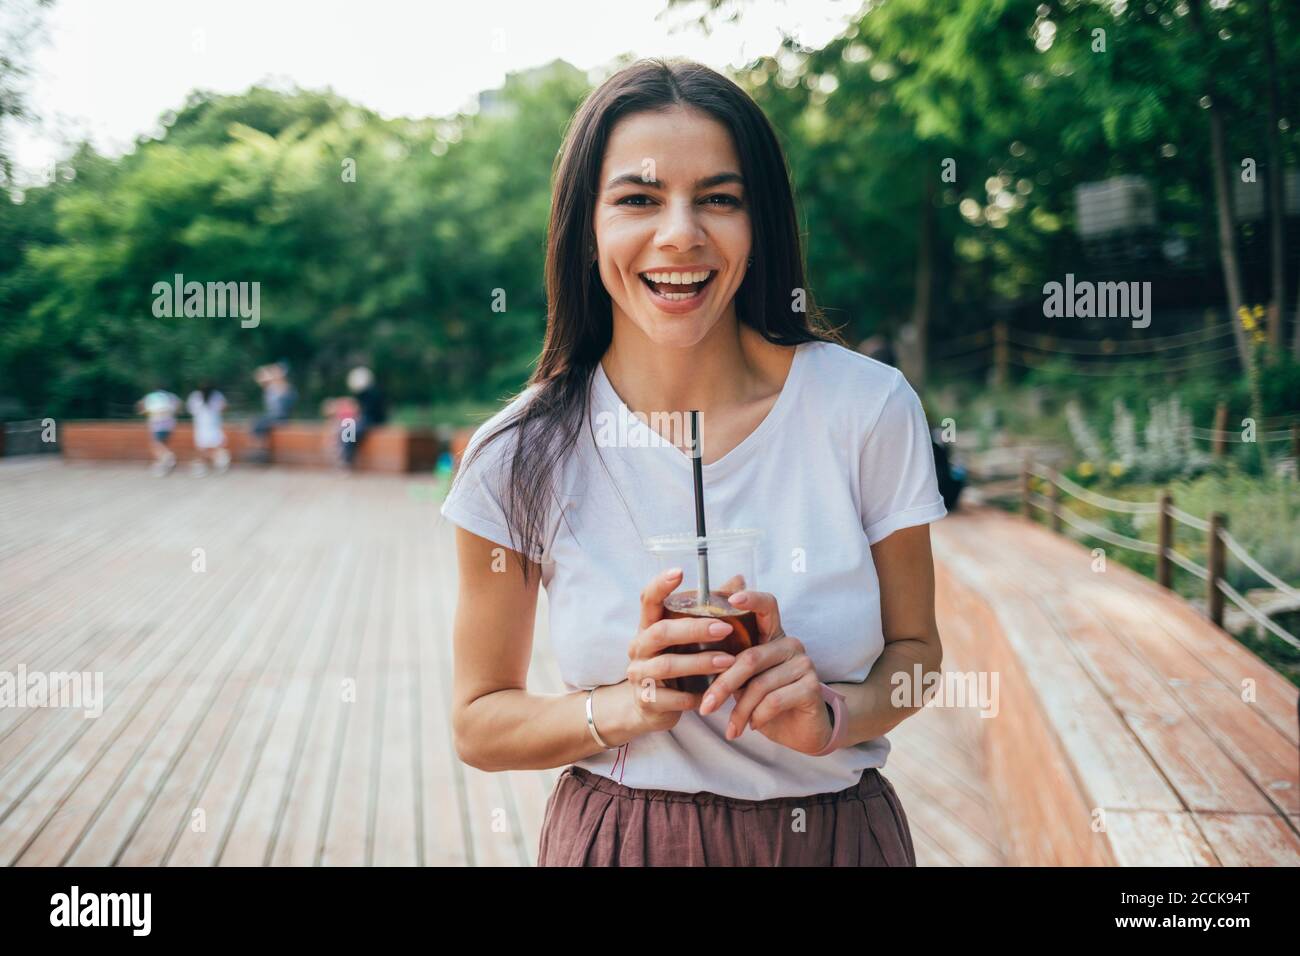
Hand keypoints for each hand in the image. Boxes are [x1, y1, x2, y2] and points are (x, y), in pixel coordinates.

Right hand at [621, 568, 736, 735]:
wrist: (649, 707)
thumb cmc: (675, 662)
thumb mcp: (687, 638)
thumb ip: (710, 610)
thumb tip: (739, 579)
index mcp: (648, 626)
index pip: (648, 599)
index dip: (660, 585)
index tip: (679, 571)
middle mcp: (639, 647)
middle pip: (661, 632)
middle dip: (694, 629)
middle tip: (725, 628)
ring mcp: (639, 674)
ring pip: (667, 665)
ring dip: (700, 663)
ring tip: (728, 661)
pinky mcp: (647, 700)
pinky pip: (671, 698)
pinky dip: (693, 695)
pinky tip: (712, 694)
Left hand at [698, 590, 833, 754]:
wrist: (800, 731)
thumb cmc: (765, 701)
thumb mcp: (744, 680)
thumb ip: (728, 663)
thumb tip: (695, 657)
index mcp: (772, 635)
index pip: (766, 606)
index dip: (751, 599)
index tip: (732, 598)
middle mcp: (790, 643)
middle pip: (750, 657)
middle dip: (723, 685)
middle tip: (706, 707)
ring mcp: (804, 663)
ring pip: (760, 684)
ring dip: (740, 710)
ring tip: (731, 726)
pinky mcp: (812, 687)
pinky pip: (774, 700)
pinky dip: (757, 717)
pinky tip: (752, 726)